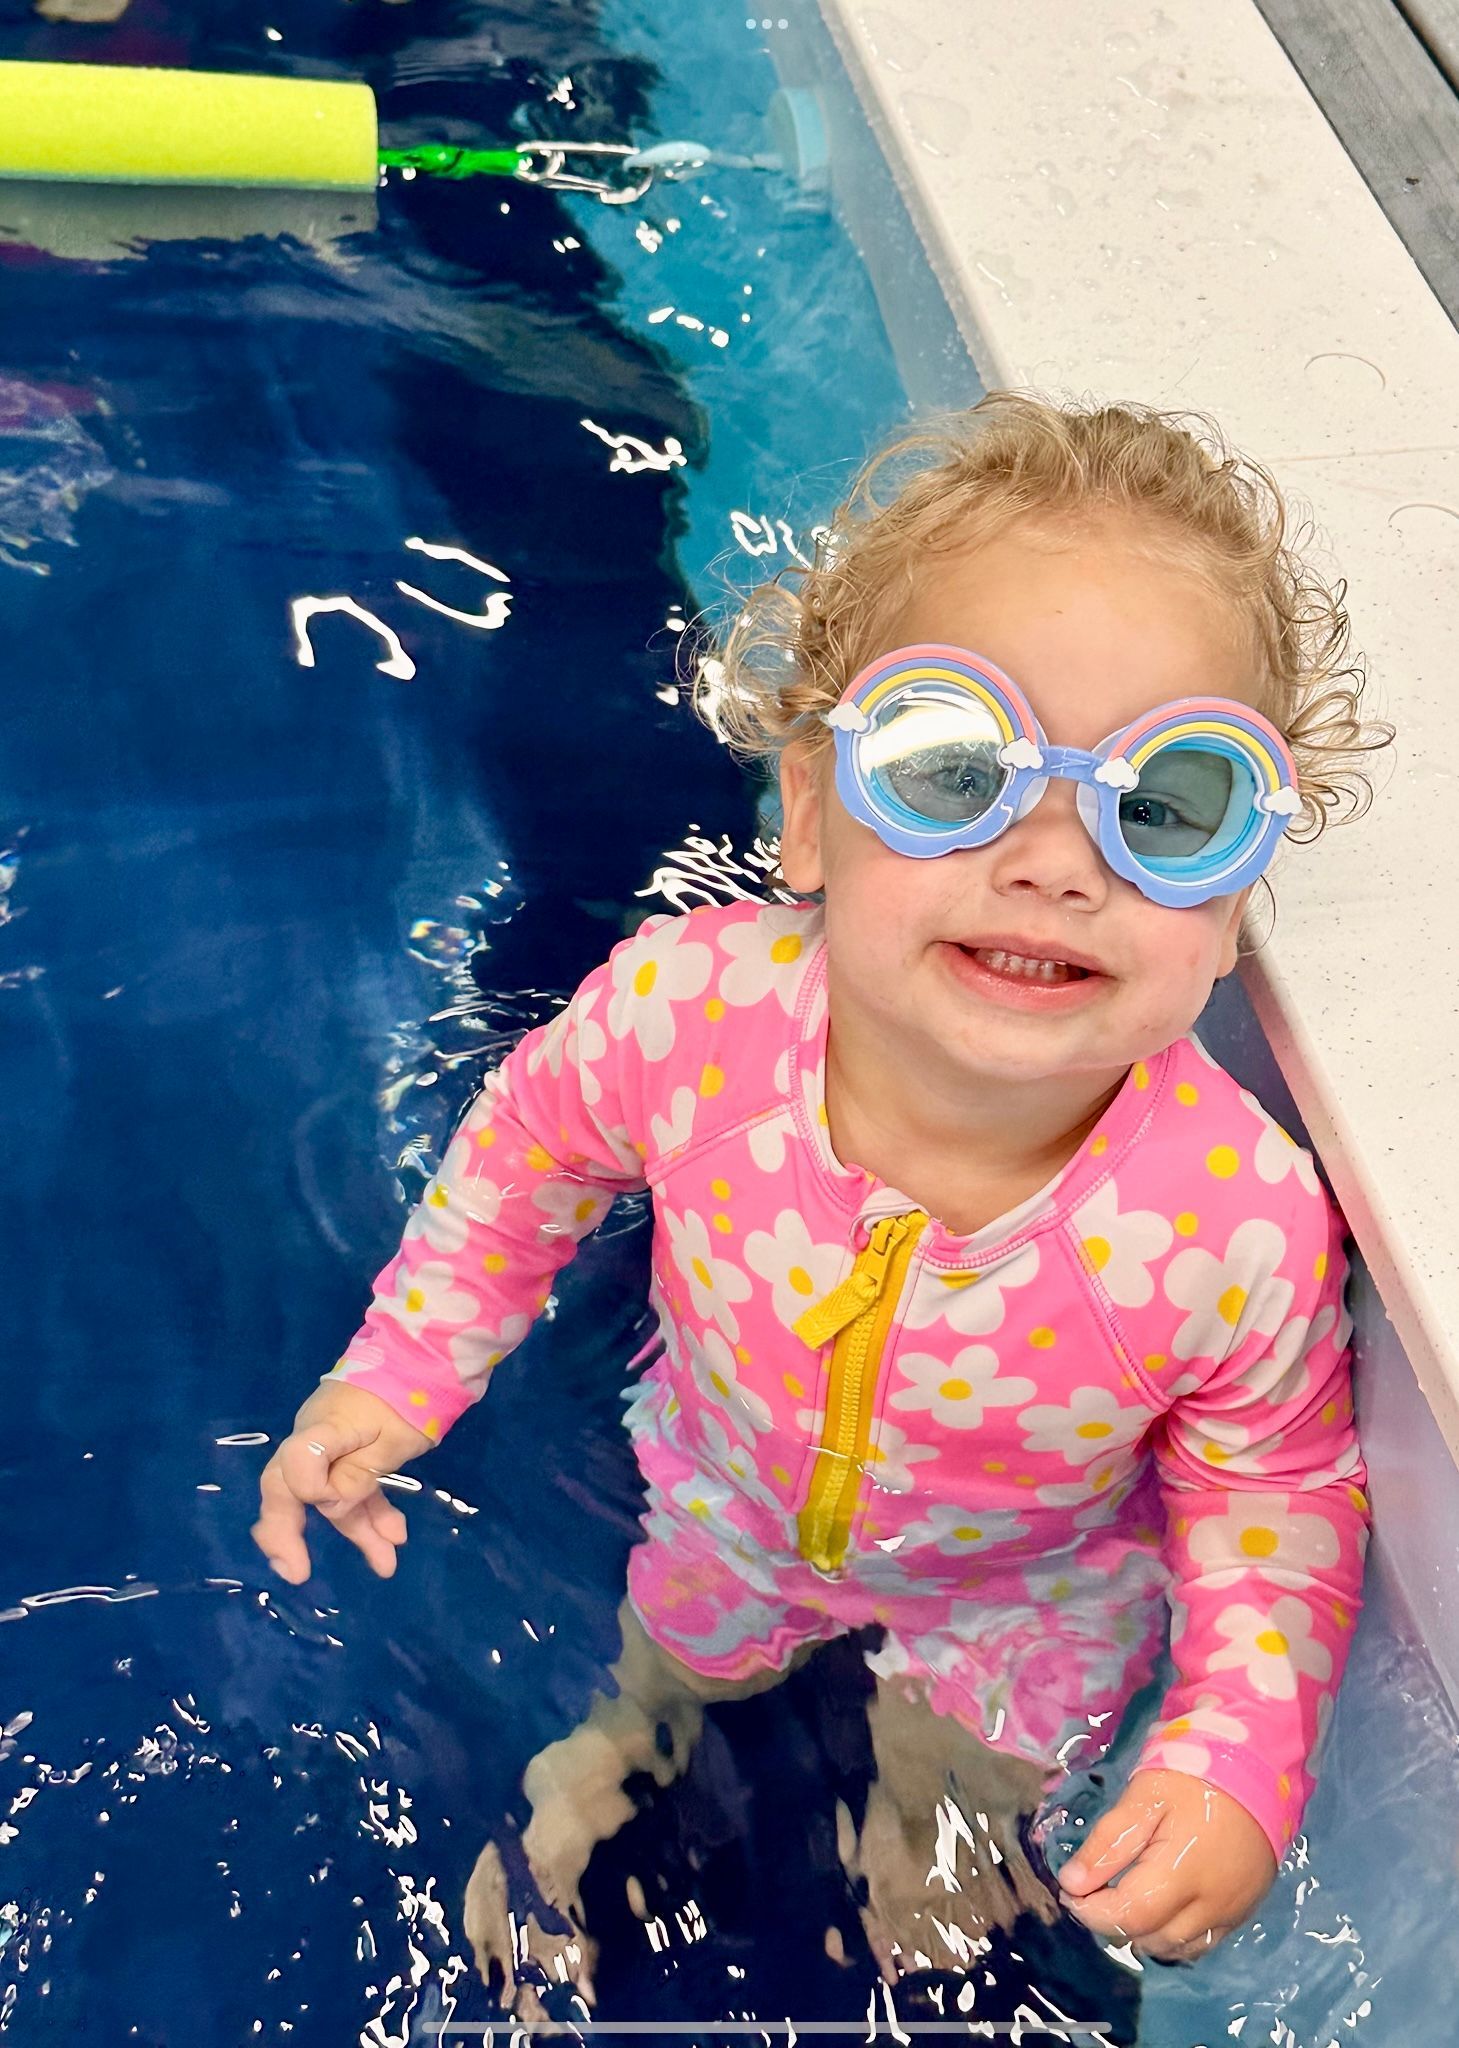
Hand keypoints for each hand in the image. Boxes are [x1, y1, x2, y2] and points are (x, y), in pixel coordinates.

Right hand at [252, 1382, 433, 1584]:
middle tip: (297, 1574)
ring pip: (328, 1496)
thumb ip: (359, 1475)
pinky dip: (369, 1514)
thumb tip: (329, 1507)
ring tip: (386, 1566)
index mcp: (322, 1428)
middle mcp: (313, 1439)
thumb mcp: (394, 1440)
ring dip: (355, 1531)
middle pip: (286, 1488)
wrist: (422, 1360)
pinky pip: (349, 1489)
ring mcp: (327, 1448)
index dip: (308, 1490)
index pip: (294, 1463)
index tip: (330, 1504)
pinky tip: (393, 1539)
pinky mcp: (346, 1454)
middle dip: (288, 1534)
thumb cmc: (410, 1396)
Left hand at [1057, 1769, 1276, 1961]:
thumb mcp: (1143, 1797)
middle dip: (1114, 1920)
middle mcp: (1210, 1905)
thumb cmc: (1194, 1775)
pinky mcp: (1243, 1911)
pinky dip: (1173, 1934)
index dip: (1091, 1911)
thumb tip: (1073, 1882)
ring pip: (1175, 1947)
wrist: (1257, 1769)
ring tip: (1126, 1896)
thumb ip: (1108, 1841)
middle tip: (1096, 1888)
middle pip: (1150, 1938)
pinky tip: (1161, 1908)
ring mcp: (1231, 1912)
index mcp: (1182, 1874)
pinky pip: (1202, 1942)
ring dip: (1143, 1932)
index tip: (1070, 1890)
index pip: (1128, 1917)